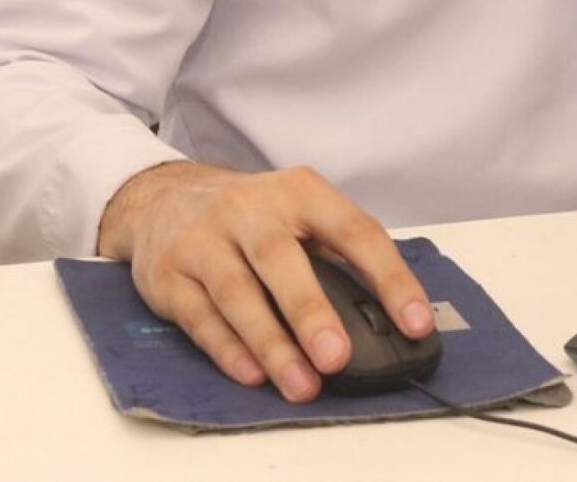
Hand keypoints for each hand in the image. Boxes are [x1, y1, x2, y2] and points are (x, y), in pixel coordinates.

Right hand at [96, 161, 434, 402]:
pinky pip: (201, 316)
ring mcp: (203, 240)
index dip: (389, 277)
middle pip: (281, 260)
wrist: (161, 198)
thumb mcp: (296, 212)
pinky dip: (228, 349)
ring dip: (271, 344)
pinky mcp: (169, 276)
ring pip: (237, 294)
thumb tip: (383, 317)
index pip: (354, 230)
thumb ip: (334, 255)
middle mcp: (249, 210)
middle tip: (338, 358)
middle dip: (311, 312)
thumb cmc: (249, 215)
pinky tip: (253, 375)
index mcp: (299, 192)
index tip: (416, 322)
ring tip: (302, 385)